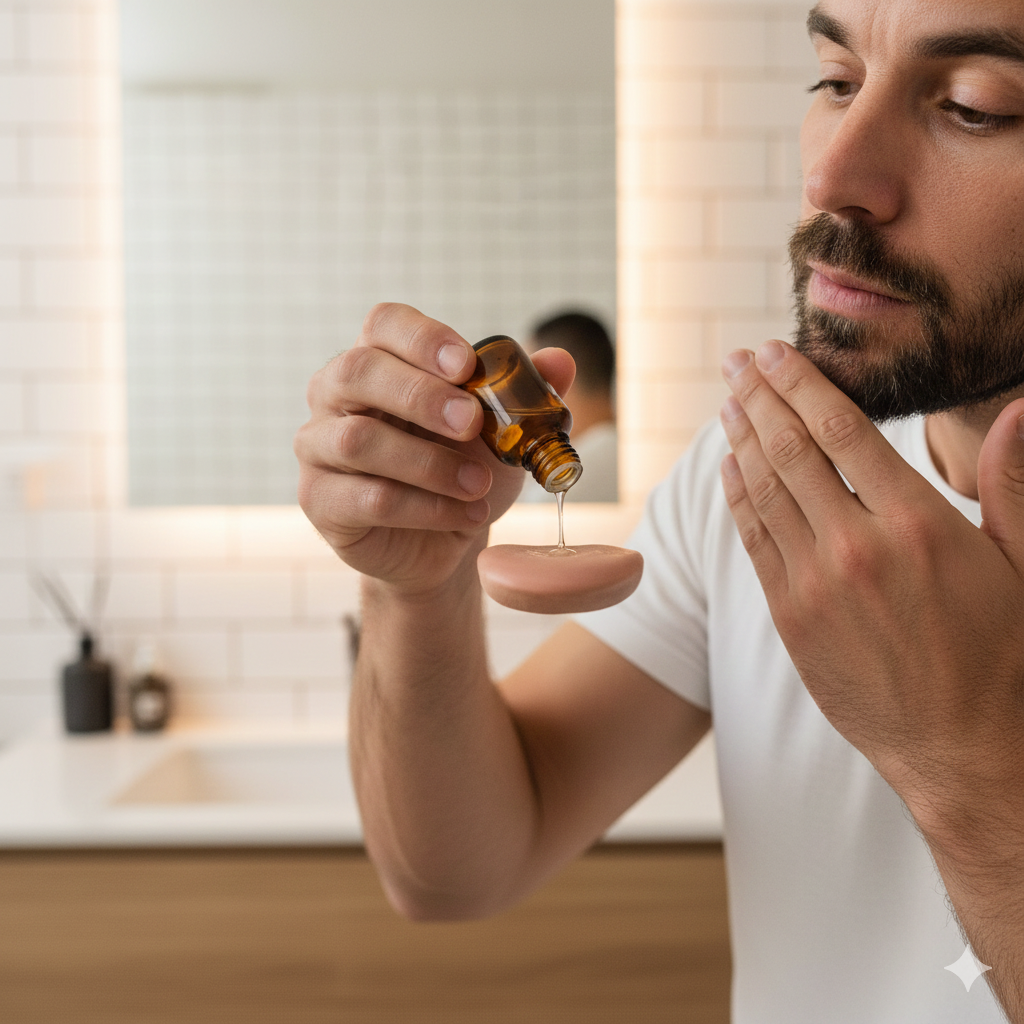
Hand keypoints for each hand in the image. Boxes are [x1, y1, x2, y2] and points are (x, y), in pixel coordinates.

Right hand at [294, 303, 574, 593]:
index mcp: (379, 360)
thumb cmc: (465, 470)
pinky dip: (424, 507)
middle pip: (358, 372)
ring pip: (358, 441)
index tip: (467, 365)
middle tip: (472, 423)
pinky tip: (465, 514)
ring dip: (429, 464)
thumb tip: (560, 362)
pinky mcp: (320, 500)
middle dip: (420, 396)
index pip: (384, 324)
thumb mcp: (504, 432)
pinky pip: (367, 498)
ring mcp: (318, 447)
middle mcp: (336, 395)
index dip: (423, 338)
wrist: (445, 541)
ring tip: (481, 484)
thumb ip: (528, 394)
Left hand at [718, 340, 1023, 801]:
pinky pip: (754, 542)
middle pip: (791, 450)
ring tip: (727, 400)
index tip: (776, 352)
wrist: (963, 751)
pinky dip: (737, 497)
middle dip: (760, 397)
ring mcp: (815, 585)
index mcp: (917, 523)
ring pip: (764, 490)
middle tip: (737, 361)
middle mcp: (857, 547)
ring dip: (740, 438)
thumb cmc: (1004, 658)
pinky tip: (728, 467)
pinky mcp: (790, 619)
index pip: (843, 429)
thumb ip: (1012, 486)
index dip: (802, 383)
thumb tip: (1016, 409)